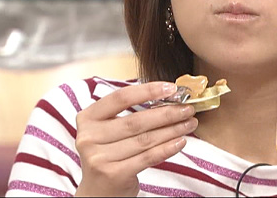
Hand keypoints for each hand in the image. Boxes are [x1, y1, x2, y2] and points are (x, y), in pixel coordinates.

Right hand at [74, 82, 197, 196]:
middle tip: (187, 109)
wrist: (98, 191)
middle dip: (167, 113)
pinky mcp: (113, 174)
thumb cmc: (109, 155)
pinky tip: (180, 142)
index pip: (120, 98)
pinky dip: (167, 148)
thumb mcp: (109, 132)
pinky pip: (147, 157)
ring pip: (144, 139)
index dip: (147, 90)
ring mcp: (99, 157)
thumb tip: (167, 98)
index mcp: (88, 118)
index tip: (170, 88)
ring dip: (171, 130)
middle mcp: (89, 137)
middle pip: (135, 120)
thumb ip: (129, 115)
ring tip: (189, 124)